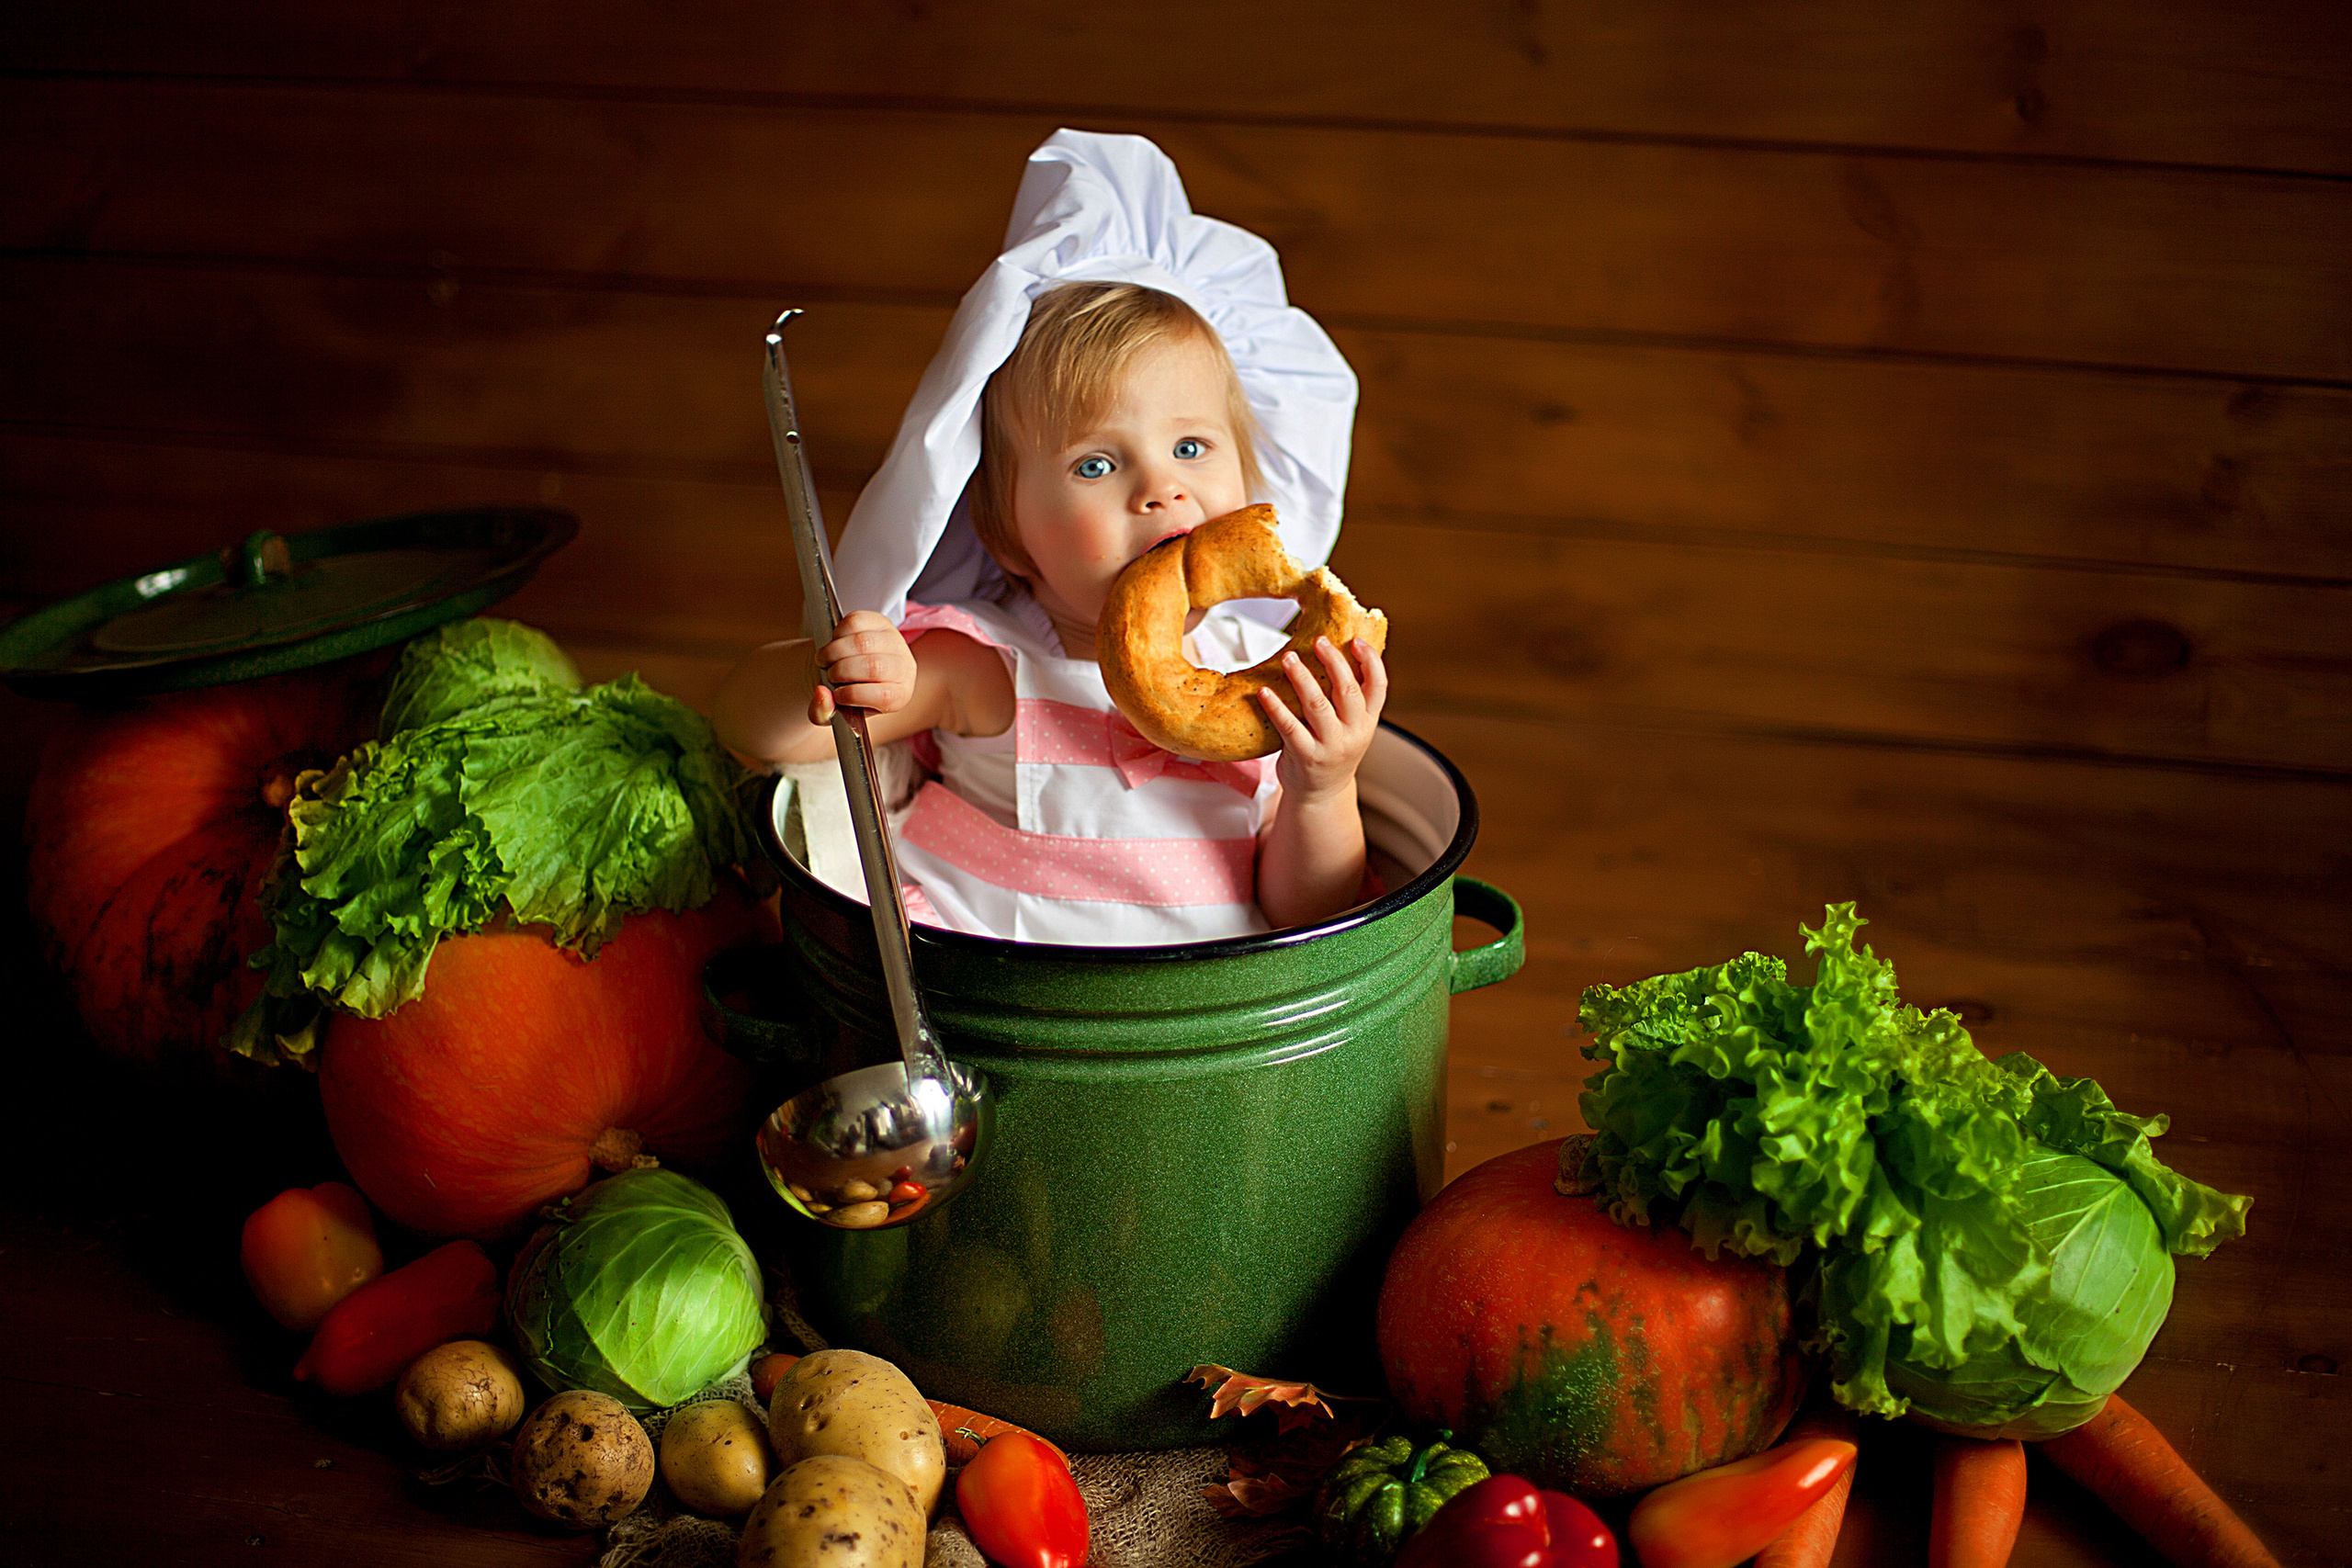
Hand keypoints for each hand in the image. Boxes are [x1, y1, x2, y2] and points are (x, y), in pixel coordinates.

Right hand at [807, 610, 916, 724]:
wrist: (848, 671)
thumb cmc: (845, 695)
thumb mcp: (833, 713)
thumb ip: (823, 712)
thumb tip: (821, 692)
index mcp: (899, 696)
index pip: (884, 696)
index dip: (854, 695)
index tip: (836, 694)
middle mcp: (904, 668)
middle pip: (873, 666)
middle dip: (841, 671)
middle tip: (829, 674)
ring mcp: (895, 641)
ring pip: (863, 642)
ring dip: (835, 651)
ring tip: (824, 659)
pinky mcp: (880, 621)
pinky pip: (857, 621)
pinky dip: (837, 633)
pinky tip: (834, 643)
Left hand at [1258, 636, 1386, 802]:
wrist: (1321, 794)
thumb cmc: (1333, 750)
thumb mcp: (1352, 727)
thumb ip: (1349, 698)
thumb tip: (1336, 652)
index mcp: (1368, 721)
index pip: (1379, 686)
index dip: (1370, 660)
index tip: (1355, 640)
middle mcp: (1353, 733)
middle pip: (1348, 690)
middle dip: (1333, 661)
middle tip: (1318, 641)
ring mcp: (1330, 746)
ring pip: (1317, 705)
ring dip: (1302, 677)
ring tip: (1289, 658)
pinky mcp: (1305, 756)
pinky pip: (1288, 726)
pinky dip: (1275, 706)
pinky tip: (1264, 691)